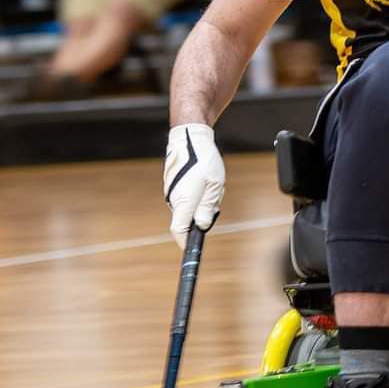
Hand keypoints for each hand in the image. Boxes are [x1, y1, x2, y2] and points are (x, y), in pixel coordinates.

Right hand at [164, 123, 224, 247]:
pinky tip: (206, 179)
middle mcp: (174, 199)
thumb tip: (201, 226)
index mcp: (183, 201)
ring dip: (204, 202)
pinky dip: (199, 194)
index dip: (186, 243)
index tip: (194, 249)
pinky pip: (188, 198)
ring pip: (190, 208)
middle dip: (203, 215)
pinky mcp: (174, 186)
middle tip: (215, 197)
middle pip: (187, 220)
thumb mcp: (214, 185)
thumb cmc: (204, 160)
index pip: (179, 232)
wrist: (190, 138)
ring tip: (212, 184)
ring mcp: (172, 192)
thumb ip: (207, 207)